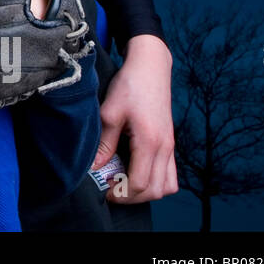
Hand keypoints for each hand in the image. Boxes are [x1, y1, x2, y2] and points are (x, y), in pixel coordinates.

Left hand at [94, 33, 177, 203]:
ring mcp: (170, 146)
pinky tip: (135, 171)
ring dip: (146, 191)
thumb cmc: (130, 86)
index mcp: (150, 142)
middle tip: (110, 189)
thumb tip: (94, 168)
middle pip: (155, 190)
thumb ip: (104, 143)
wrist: (150, 67)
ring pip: (167, 185)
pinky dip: (155, 180)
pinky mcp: (169, 142)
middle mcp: (165, 148)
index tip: (103, 190)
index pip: (140, 183)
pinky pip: (170, 173)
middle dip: (132, 196)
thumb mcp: (109, 112)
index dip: (121, 193)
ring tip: (123, 182)